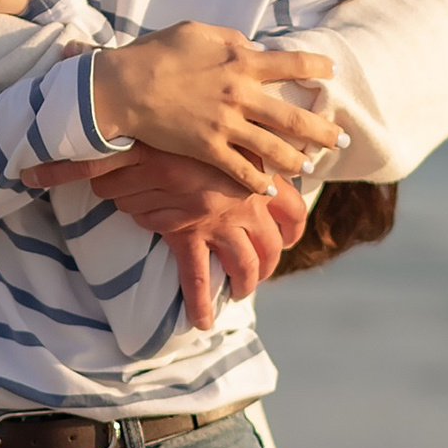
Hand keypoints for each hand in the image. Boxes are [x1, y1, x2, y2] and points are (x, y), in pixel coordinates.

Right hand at [84, 152, 307, 325]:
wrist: (154, 132)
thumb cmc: (191, 126)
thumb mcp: (228, 134)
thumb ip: (244, 150)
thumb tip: (258, 160)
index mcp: (260, 178)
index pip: (292, 210)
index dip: (293, 229)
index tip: (289, 237)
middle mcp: (246, 204)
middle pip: (270, 246)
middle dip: (268, 263)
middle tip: (261, 270)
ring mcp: (218, 223)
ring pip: (244, 265)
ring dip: (246, 283)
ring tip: (239, 292)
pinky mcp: (188, 235)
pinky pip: (196, 278)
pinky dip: (200, 303)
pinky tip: (202, 321)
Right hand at [86, 29, 340, 187]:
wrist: (124, 87)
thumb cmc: (157, 53)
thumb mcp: (197, 32)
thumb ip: (231, 40)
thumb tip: (254, 47)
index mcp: (241, 62)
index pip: (293, 63)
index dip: (317, 67)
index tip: (332, 72)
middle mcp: (241, 95)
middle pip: (294, 117)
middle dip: (324, 131)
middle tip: (344, 140)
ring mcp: (226, 125)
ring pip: (274, 149)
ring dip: (298, 160)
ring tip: (311, 166)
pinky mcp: (208, 149)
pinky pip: (241, 170)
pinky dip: (257, 182)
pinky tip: (269, 189)